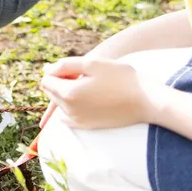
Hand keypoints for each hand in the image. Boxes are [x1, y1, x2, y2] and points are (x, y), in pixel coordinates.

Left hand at [39, 56, 156, 129]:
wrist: (146, 100)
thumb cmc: (121, 78)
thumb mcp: (92, 63)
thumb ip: (65, 65)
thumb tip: (46, 70)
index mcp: (69, 93)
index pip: (46, 81)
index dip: (56, 71)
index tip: (73, 68)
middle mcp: (69, 111)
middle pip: (51, 93)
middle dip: (59, 82)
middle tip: (82, 75)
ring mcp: (78, 121)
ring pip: (60, 104)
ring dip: (66, 93)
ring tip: (88, 84)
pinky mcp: (87, 127)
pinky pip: (69, 115)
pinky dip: (72, 105)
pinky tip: (88, 96)